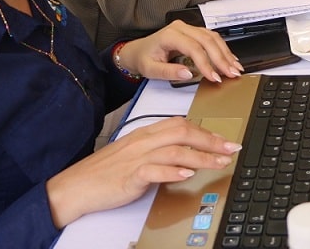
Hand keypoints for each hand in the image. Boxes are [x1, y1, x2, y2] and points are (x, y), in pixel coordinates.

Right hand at [45, 117, 240, 227]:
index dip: (206, 132)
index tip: (225, 140)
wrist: (77, 184)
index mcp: (146, 134)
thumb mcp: (135, 155)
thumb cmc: (105, 171)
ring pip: (175, 150)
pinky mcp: (129, 176)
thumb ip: (159, 151)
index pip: (182, 125)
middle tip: (231, 149)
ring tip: (219, 163)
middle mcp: (143, 141)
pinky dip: (173, 172)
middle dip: (211, 140)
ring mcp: (136, 157)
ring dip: (201, 157)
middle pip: (183, 132)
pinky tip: (186, 176)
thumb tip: (186, 156)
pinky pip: (154, 171)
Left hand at [120, 20, 243, 83]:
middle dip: (222, 58)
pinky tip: (230, 58)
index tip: (214, 77)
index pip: (194, 48)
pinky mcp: (194, 33)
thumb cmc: (144, 58)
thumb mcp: (151, 69)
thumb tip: (188, 74)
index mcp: (170, 35)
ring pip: (212, 38)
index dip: (206, 63)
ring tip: (234, 68)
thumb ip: (169, 72)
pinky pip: (211, 38)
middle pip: (207, 40)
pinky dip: (222, 49)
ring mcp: (188, 28)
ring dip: (225, 53)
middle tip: (231, 73)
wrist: (138, 51)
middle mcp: (181, 28)